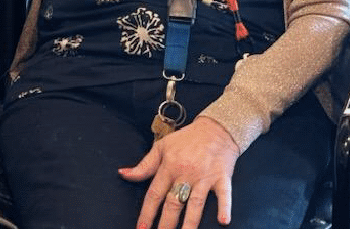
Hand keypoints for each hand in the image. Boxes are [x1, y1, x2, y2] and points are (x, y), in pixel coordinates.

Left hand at [119, 117, 239, 228]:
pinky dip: (224, 207)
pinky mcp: (222, 178)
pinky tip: (223, 220)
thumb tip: (124, 174)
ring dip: (190, 223)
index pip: (155, 193)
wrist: (214, 129)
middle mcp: (185, 173)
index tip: (141, 228)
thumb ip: (144, 165)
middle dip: (166, 224)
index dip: (147, 212)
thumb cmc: (186, 139)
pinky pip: (224, 195)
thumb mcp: (161, 147)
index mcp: (168, 166)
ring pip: (195, 204)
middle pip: (173, 203)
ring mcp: (204, 177)